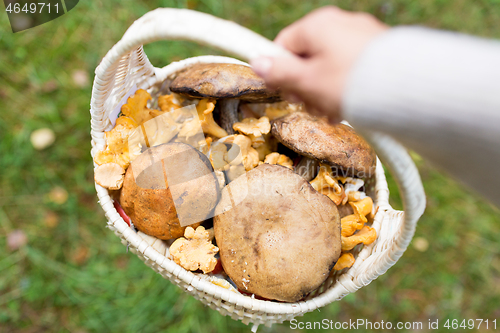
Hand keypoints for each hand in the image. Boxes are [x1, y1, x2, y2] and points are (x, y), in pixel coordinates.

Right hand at [251, 6, 387, 122]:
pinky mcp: (380, 49)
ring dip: (326, 90)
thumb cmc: (350, 84)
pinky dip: (347, 86)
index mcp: (318, 24)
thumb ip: (280, 73)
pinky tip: (352, 105)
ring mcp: (363, 34)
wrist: (407, 89)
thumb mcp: (307, 82)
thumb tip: (256, 62)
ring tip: (334, 112)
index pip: (284, 44)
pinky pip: (352, 67)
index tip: (286, 93)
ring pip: (331, 64)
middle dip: (306, 86)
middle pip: (309, 56)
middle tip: (312, 107)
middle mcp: (341, 23)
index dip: (280, 71)